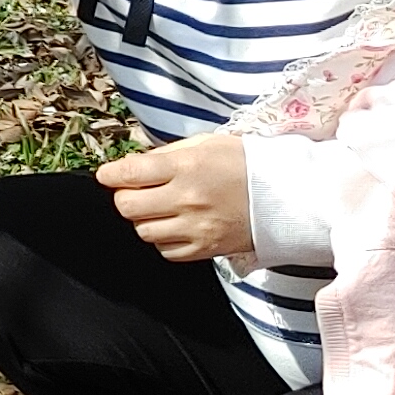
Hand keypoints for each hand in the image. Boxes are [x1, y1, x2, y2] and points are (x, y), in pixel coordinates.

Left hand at [96, 131, 250, 263]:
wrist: (287, 196)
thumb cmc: (247, 164)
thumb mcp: (207, 143)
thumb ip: (168, 153)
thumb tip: (135, 164)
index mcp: (186, 166)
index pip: (129, 173)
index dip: (110, 174)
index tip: (107, 175)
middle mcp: (187, 198)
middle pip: (128, 206)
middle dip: (124, 197)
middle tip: (135, 191)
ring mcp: (196, 227)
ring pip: (143, 231)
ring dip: (144, 219)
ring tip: (160, 209)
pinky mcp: (206, 249)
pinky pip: (166, 251)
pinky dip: (164, 240)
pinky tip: (176, 226)